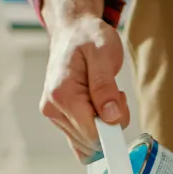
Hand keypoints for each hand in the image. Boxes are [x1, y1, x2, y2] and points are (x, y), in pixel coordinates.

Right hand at [39, 0, 129, 160]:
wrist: (73, 30)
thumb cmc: (89, 38)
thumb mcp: (104, 53)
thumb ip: (106, 87)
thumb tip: (111, 117)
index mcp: (62, 94)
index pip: (92, 133)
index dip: (113, 125)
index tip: (119, 100)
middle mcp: (53, 108)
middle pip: (91, 140)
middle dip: (110, 123)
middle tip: (114, 94)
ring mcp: (54, 115)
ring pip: (87, 142)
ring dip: (103, 125)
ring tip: (104, 95)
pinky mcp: (58, 118)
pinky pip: (81, 140)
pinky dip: (95, 129)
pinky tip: (98, 107)